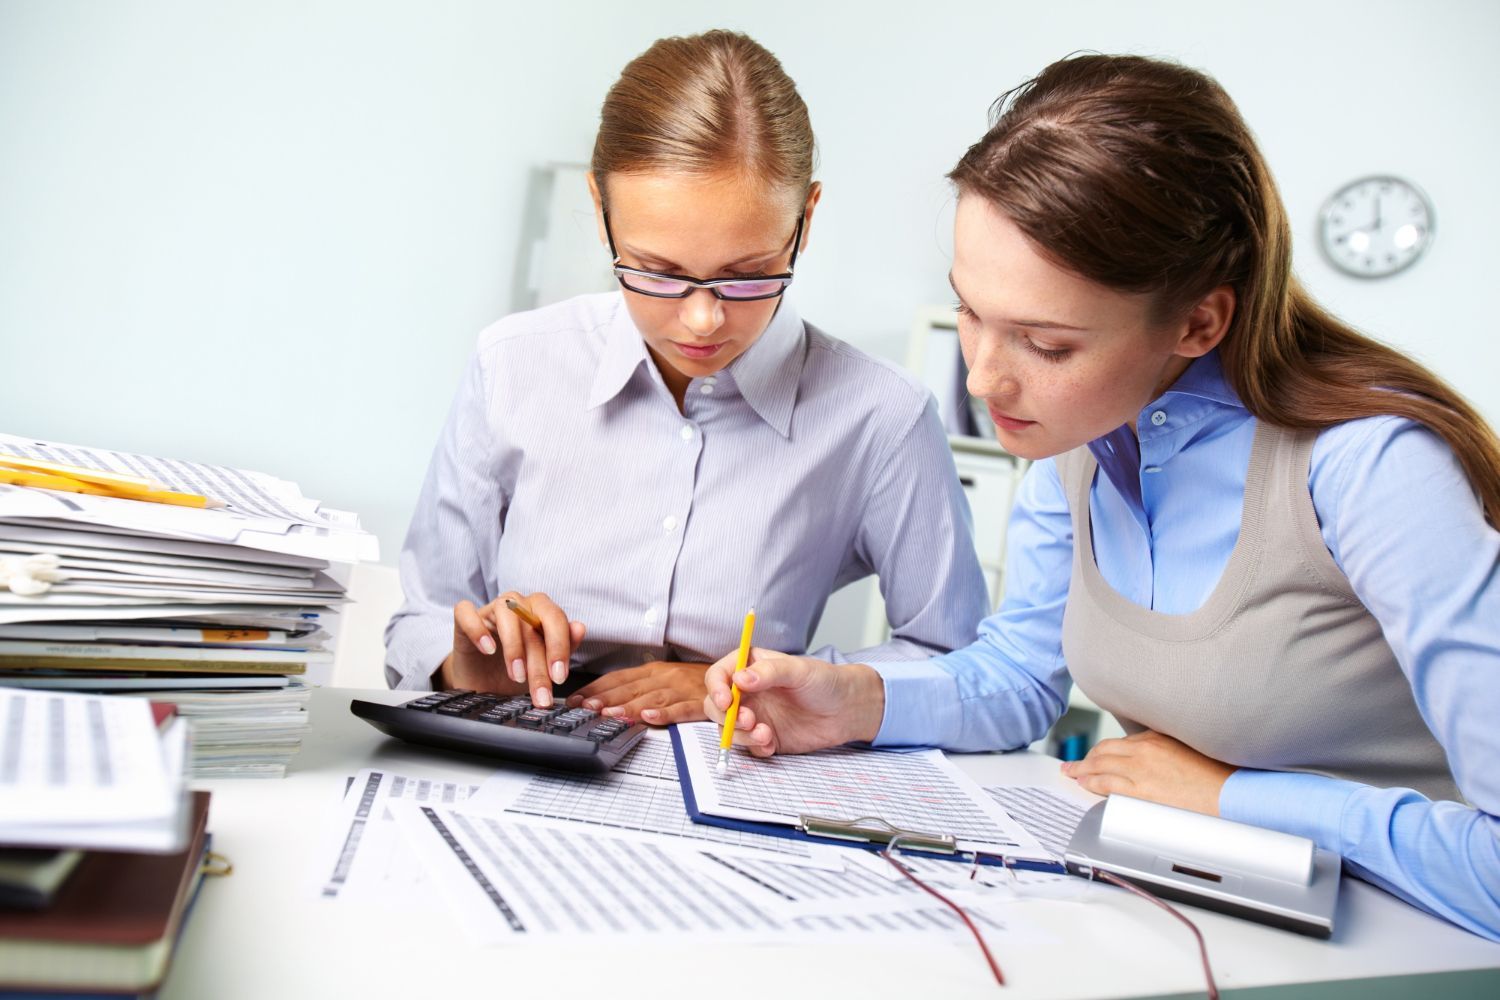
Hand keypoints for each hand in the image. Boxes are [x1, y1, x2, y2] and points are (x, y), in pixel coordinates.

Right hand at [441, 591, 584, 707]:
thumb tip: (580, 628)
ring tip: (517, 676)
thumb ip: (564, 648)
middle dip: (540, 658)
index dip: (560, 647)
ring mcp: (490, 609)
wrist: (481, 682)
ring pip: (506, 612)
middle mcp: (518, 605)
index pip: (556, 618)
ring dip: (514, 646)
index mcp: (540, 612)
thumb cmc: (515, 670)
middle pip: (533, 618)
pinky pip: (466, 612)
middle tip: (541, 689)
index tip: (559, 678)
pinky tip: (488, 650)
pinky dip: (478, 629)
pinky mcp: (464, 619)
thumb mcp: (543, 665)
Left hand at [565, 662, 709, 725]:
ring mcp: (681, 689)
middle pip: (630, 688)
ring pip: (651, 698)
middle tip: (586, 709)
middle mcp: (664, 676)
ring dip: (629, 707)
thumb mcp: (662, 678)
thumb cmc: (691, 682)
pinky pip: (680, 709)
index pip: (617, 678)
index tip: (574, 701)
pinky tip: (649, 718)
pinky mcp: (698, 703)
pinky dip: (664, 714)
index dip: (595, 688)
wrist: (731, 679)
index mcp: (652, 670)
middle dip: (606, 698)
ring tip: (610, 715)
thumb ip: (637, 686)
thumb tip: (602, 699)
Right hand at [701, 648, 883, 756]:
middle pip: (716, 705)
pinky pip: (748, 746)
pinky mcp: (764, 736)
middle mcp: (747, 692)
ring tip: (765, 734)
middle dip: (726, 716)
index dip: (716, 687)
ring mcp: (754, 715)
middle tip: (748, 720)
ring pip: (728, 729)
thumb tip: (739, 679)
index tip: (727, 701)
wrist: (847, 710)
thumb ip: (769, 672)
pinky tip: (771, 744)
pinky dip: (755, 747)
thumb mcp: (798, 670)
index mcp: (750, 667)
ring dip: (740, 735)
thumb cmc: (825, 681)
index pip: (719, 675)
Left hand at [1060, 730, 1235, 814]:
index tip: (1099, 754)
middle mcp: (1146, 750)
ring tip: (1072, 772)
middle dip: (1087, 757)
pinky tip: (1083, 783)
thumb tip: (1158, 758)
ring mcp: (1141, 770)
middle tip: (1075, 763)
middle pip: (1105, 750)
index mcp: (1158, 737)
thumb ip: (1169, 750)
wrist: (1231, 794)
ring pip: (1100, 766)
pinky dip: (1091, 782)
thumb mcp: (1191, 749)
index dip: (1106, 750)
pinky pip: (1106, 785)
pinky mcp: (1141, 791)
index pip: (1122, 742)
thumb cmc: (1217, 775)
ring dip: (1083, 769)